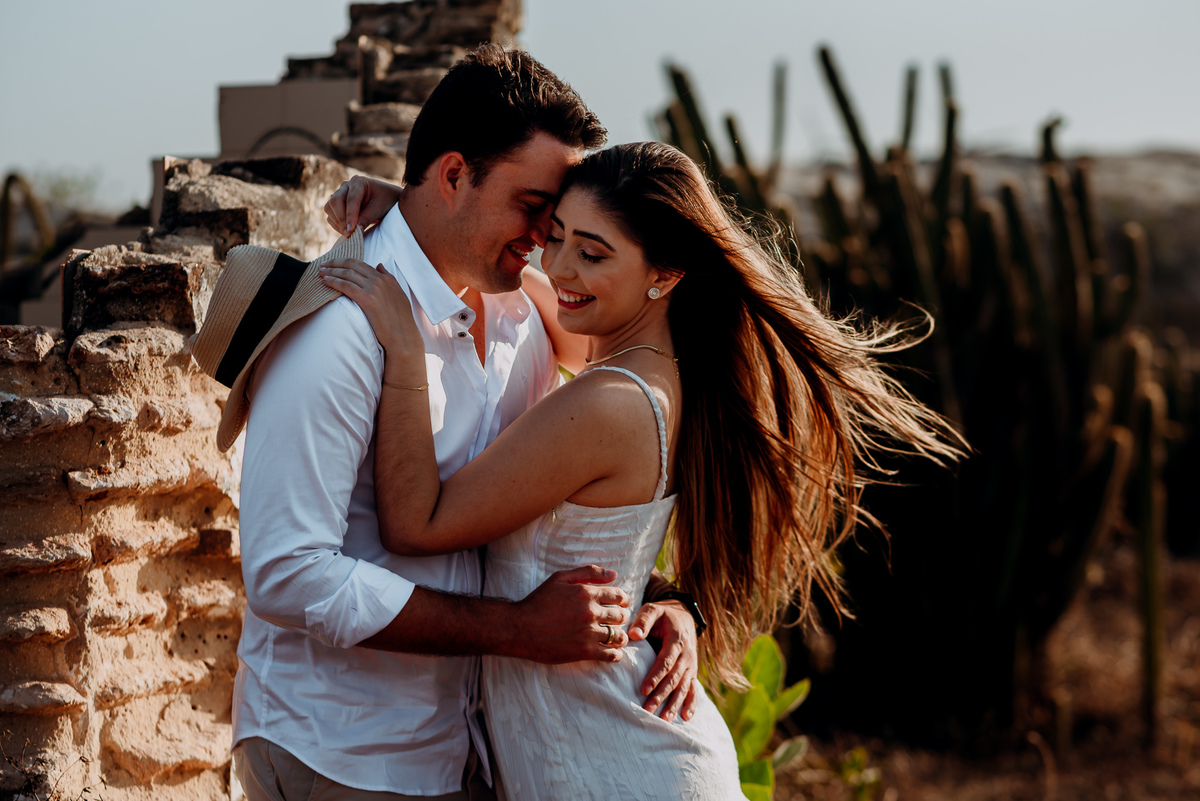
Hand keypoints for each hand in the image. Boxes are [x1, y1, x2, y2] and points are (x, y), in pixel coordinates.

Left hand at [319, 259, 421, 359]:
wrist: (403, 335)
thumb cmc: (401, 319)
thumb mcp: (398, 293)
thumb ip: (389, 278)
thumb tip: (379, 265)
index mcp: (386, 278)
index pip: (361, 264)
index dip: (345, 262)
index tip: (334, 262)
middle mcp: (379, 280)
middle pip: (352, 265)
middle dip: (335, 263)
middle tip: (323, 265)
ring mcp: (373, 289)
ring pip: (347, 275)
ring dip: (332, 272)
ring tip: (321, 273)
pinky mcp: (367, 299)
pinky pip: (346, 286)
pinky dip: (334, 282)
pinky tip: (326, 282)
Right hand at [324, 176, 402, 236]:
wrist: (387, 199)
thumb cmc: (386, 201)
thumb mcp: (379, 209)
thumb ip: (366, 218)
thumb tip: (354, 232)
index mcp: (359, 182)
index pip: (351, 199)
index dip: (350, 215)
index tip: (351, 230)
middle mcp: (347, 186)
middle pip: (335, 201)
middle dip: (341, 219)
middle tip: (349, 234)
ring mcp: (340, 194)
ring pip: (329, 208)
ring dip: (338, 223)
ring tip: (349, 234)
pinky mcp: (337, 203)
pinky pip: (330, 215)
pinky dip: (336, 224)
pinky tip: (347, 231)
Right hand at [509, 565, 630, 663]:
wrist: (519, 628)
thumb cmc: (538, 602)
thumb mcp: (560, 578)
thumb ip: (588, 572)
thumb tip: (613, 574)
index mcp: (586, 593)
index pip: (618, 596)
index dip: (623, 600)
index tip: (622, 604)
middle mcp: (591, 612)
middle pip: (620, 616)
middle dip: (621, 617)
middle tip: (617, 620)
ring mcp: (588, 633)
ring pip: (618, 636)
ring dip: (620, 636)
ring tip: (616, 637)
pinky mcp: (584, 652)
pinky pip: (610, 655)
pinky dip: (615, 654)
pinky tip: (612, 652)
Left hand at [629, 599, 698, 721]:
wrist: (683, 615)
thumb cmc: (662, 615)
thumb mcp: (652, 610)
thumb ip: (643, 621)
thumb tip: (634, 634)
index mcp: (676, 640)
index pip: (665, 661)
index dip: (655, 676)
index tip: (644, 689)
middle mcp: (687, 654)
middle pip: (674, 678)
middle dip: (662, 694)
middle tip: (649, 709)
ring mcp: (691, 665)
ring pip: (684, 686)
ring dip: (675, 703)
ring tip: (665, 718)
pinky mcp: (692, 672)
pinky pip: (693, 689)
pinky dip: (691, 703)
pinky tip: (686, 717)